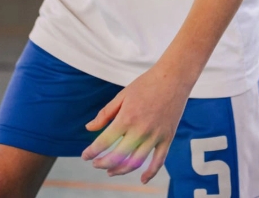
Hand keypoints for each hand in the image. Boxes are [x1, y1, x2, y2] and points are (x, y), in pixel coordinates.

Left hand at [82, 65, 191, 182]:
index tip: (85, 156)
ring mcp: (155, 136)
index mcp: (126, 118)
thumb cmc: (146, 84)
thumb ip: (105, 114)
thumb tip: (89, 128)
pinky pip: (159, 161)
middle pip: (118, 156)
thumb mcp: (122, 95)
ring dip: (120, 170)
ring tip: (110, 171)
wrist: (173, 78)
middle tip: (96, 164)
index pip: (104, 142)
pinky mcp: (168, 138)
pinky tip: (141, 179)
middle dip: (103, 163)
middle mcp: (140, 130)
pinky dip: (150, 173)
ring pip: (136, 163)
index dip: (92, 152)